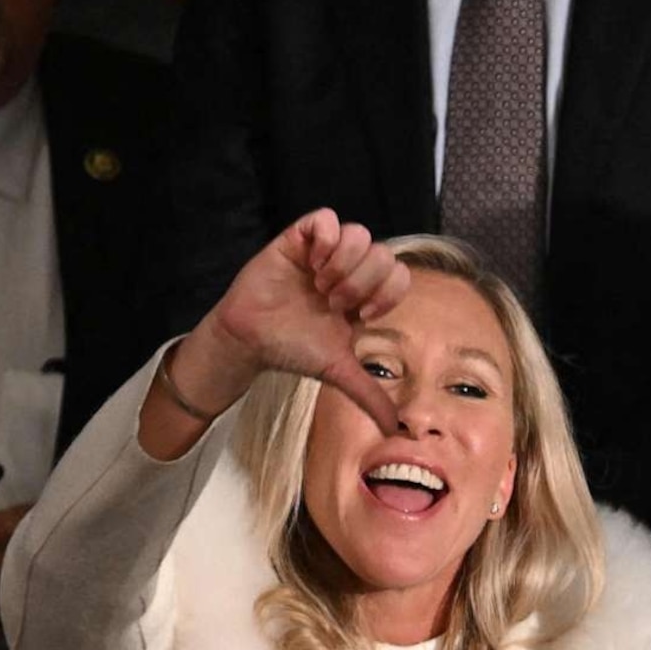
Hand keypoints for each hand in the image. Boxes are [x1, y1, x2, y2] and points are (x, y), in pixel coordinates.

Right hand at [169, 207, 410, 437]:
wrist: (251, 339)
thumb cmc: (293, 349)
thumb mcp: (339, 372)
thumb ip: (370, 396)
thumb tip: (397, 432)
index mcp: (364, 294)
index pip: (399, 275)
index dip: (386, 294)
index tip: (360, 317)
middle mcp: (349, 268)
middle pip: (384, 253)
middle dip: (362, 285)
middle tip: (334, 305)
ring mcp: (325, 251)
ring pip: (359, 234)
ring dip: (343, 265)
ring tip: (320, 286)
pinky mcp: (299, 237)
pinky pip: (327, 217)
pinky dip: (324, 241)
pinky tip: (309, 263)